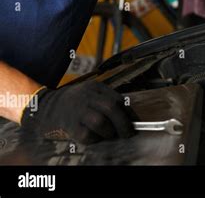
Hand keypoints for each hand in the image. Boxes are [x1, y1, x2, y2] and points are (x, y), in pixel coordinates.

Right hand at [21, 80, 137, 143]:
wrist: (46, 106)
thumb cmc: (75, 103)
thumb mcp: (91, 94)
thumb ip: (108, 101)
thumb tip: (129, 118)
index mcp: (95, 88)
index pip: (118, 99)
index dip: (129, 113)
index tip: (135, 123)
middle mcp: (86, 97)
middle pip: (111, 108)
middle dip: (123, 124)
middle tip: (128, 134)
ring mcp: (76, 111)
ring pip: (100, 122)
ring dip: (109, 132)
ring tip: (109, 135)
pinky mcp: (69, 125)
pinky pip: (87, 135)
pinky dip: (95, 139)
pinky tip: (94, 137)